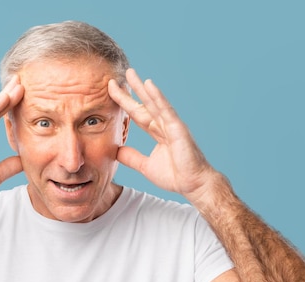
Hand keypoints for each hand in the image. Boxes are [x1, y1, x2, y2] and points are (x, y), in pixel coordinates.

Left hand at [108, 68, 217, 201]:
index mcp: (157, 132)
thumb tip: (116, 151)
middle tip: (120, 75)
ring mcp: (171, 125)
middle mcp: (164, 125)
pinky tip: (149, 85)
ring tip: (131, 74)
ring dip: (142, 88)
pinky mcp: (178, 128)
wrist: (193, 185)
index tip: (112, 91)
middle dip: (131, 90)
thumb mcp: (146, 166)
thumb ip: (132, 157)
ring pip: (153, 102)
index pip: (137, 114)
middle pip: (144, 104)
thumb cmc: (175, 176)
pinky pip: (165, 110)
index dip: (125, 103)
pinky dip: (157, 97)